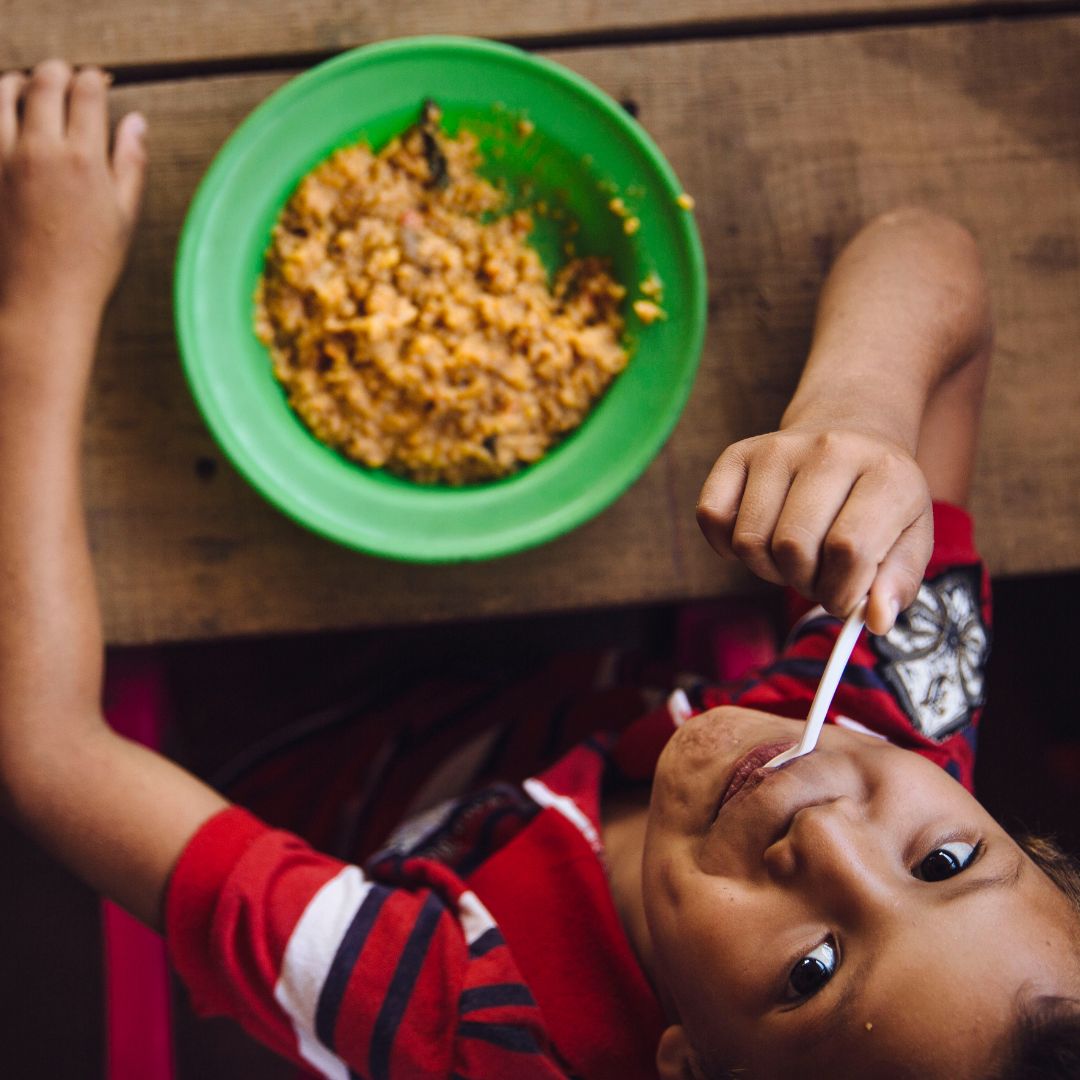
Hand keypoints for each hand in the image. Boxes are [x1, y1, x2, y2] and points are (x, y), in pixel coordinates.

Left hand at [0, 61, 146, 338]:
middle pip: (43, 81)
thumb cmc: (89, 266)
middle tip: (65, 76)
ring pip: (2, 91)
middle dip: (57, 72)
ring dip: (18, 82)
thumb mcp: (124, 217)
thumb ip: (130, 163)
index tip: (98, 81)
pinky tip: (6, 118)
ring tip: (27, 88)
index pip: (86, 91)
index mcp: (83, 159)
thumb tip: (136, 122)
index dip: (94, 79)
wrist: (40, 299)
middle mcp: (40, 149)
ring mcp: (3, 158)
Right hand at [697, 426, 932, 634]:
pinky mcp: (738, 453)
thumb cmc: (879, 498)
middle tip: (818, 577)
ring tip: (793, 558)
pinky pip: (711, 516)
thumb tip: (875, 619)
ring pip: (750, 540)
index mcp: (886, 473)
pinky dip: (726, 545)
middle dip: (803, 582)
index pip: (849, 549)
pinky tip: (758, 540)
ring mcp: (778, 448)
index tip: (845, 599)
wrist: (851, 431)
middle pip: (792, 547)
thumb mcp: (911, 537)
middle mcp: (829, 450)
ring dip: (768, 569)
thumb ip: (898, 582)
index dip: (842, 592)